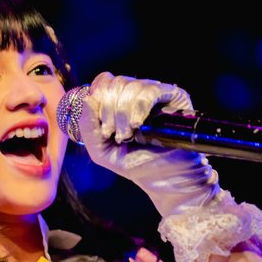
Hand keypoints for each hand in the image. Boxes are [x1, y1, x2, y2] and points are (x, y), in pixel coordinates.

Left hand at [78, 72, 220, 216]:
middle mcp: (136, 93)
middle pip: (115, 83)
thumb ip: (87, 127)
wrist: (165, 178)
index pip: (103, 82)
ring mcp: (155, 94)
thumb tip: (87, 98)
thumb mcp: (101, 150)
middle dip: (110, 111)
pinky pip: (151, 90)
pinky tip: (138, 125)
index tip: (103, 129)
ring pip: (131, 86)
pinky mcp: (174, 97)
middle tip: (116, 135)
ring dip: (124, 114)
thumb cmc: (134, 163)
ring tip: (128, 135)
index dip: (99, 100)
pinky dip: (140, 107)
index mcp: (118, 101)